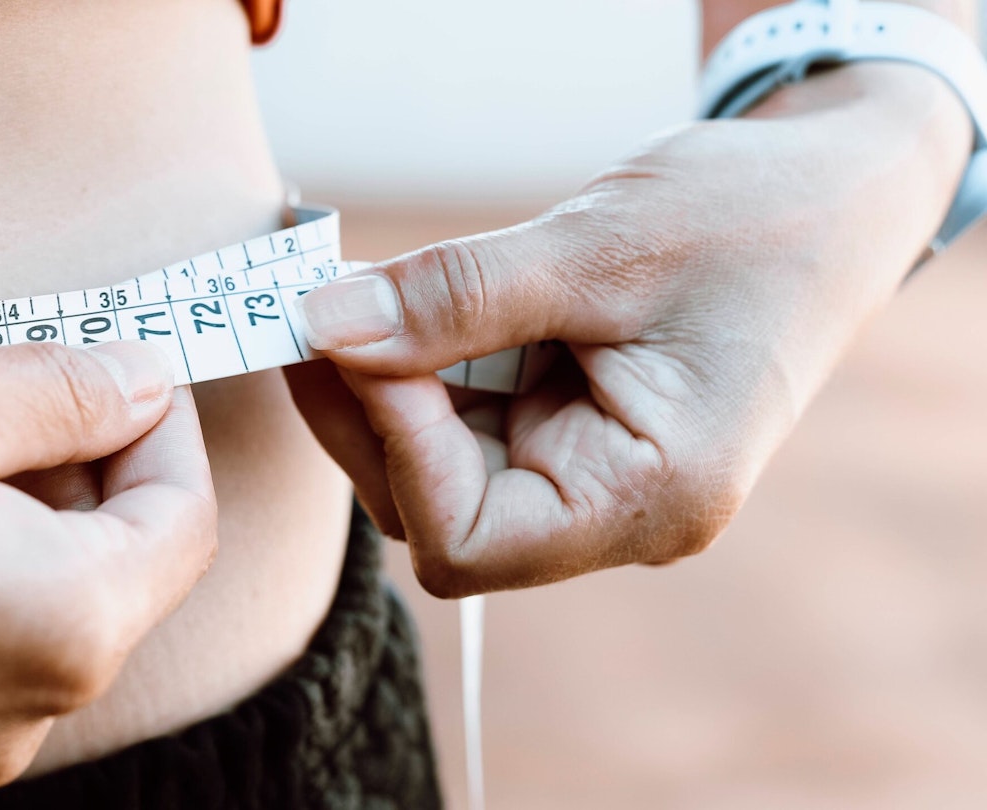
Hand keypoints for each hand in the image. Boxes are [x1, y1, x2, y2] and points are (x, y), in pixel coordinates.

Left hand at [287, 63, 970, 595]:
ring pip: (437, 468)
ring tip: (346, 290)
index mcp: (649, 500)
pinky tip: (393, 300)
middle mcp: (614, 511)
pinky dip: (418, 363)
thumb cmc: (758, 220)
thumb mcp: (601, 248)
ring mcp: (588, 473)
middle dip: (365, 411)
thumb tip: (323, 325)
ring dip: (381, 383)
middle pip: (434, 510)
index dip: (396, 445)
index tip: (356, 336)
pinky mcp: (568, 428)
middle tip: (314, 305)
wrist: (837, 195)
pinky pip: (465, 420)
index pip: (468, 538)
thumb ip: (458, 298)